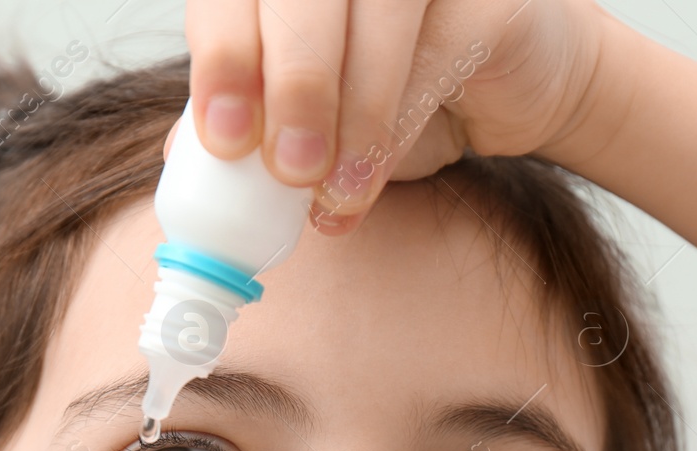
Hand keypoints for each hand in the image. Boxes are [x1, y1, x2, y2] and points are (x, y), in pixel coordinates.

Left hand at [172, 0, 612, 233]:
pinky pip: (436, 49)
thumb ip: (253, 119)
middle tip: (289, 168)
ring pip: (375, 12)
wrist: (513, 84)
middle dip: (291, 82)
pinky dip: (396, 123)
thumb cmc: (399, 90)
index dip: (222, 53)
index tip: (225, 137)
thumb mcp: (311, 114)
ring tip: (333, 188)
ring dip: (351, 112)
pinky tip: (370, 177)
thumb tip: (183, 160)